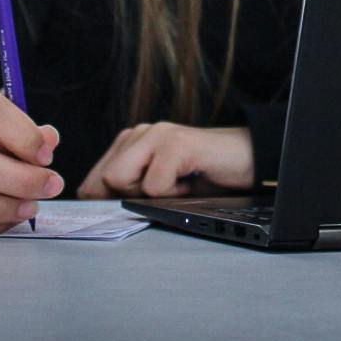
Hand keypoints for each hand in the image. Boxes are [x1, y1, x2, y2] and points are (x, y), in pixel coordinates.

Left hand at [77, 123, 252, 198]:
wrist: (248, 160)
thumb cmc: (203, 176)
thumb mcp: (159, 185)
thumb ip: (127, 190)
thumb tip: (92, 207)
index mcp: (131, 142)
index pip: (92, 180)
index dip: (106, 202)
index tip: (133, 207)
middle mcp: (140, 133)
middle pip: (102, 181)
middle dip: (129, 197)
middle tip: (164, 192)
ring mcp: (158, 134)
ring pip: (120, 179)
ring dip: (151, 194)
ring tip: (178, 184)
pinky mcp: (176, 144)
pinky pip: (153, 185)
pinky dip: (173, 194)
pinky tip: (190, 181)